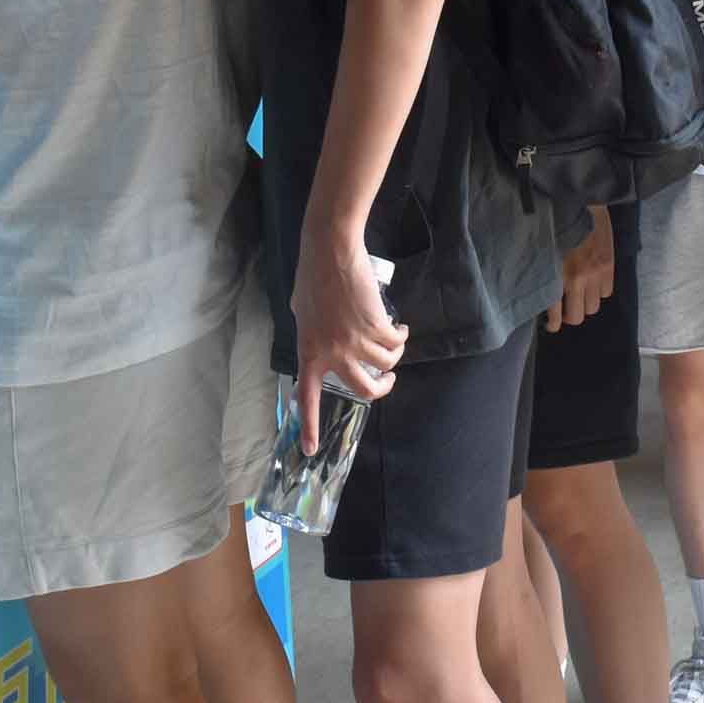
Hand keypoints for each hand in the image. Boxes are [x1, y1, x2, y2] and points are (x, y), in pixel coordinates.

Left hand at [292, 228, 406, 454]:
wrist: (330, 252)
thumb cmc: (313, 276)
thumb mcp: (302, 312)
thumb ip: (313, 333)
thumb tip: (324, 343)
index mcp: (309, 351)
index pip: (306, 397)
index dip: (310, 426)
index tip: (310, 450)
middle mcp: (332, 353)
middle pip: (364, 389)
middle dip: (382, 388)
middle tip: (387, 380)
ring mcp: (355, 342)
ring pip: (386, 364)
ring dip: (394, 356)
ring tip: (393, 341)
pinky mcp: (375, 327)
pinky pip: (395, 343)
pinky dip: (401, 336)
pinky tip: (398, 327)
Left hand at [546, 204, 615, 331]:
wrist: (580, 200)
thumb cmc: (555, 223)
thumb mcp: (541, 249)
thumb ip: (543, 272)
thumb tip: (540, 293)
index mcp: (558, 274)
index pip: (555, 312)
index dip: (553, 324)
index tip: (551, 326)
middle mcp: (579, 278)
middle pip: (577, 316)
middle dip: (570, 316)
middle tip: (565, 311)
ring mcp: (597, 273)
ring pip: (593, 307)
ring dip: (585, 303)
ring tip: (579, 295)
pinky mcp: (610, 265)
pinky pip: (607, 292)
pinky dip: (599, 292)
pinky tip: (593, 284)